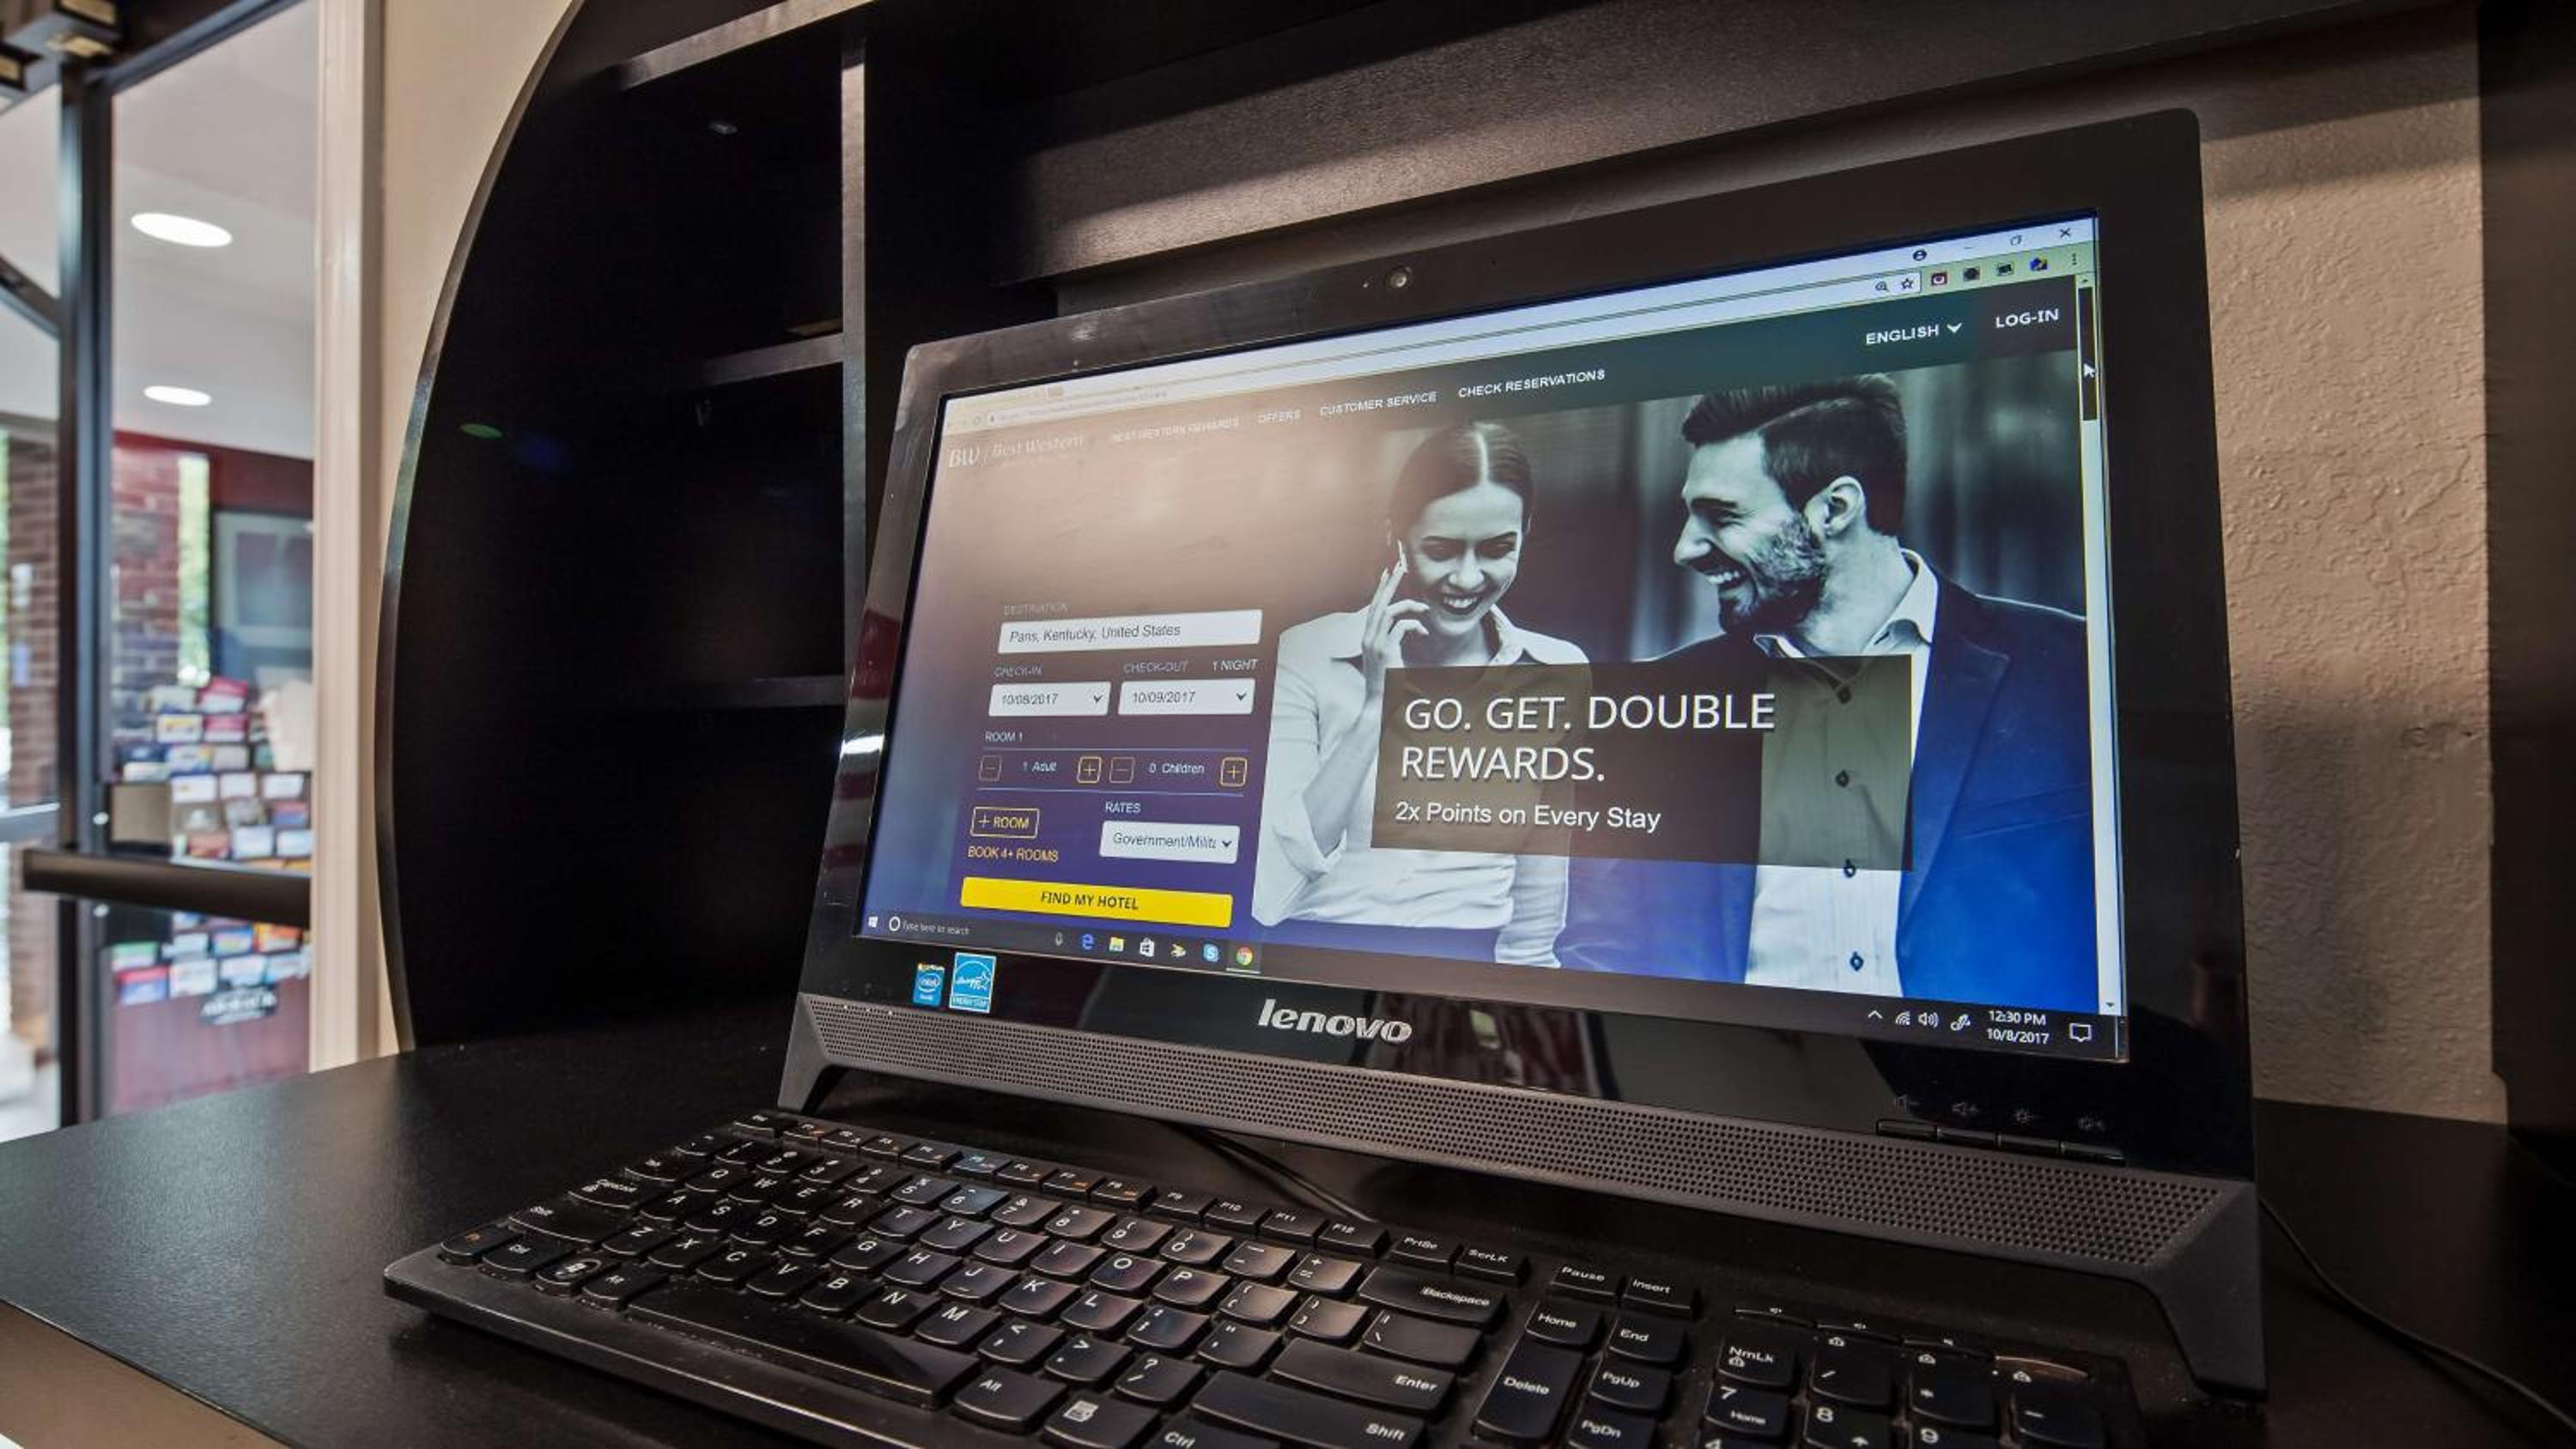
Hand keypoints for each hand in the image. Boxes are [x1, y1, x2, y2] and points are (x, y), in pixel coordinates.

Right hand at [1359, 554, 1427, 700]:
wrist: (1379, 704)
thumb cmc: (1387, 682)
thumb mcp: (1388, 657)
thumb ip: (1393, 640)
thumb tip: (1406, 626)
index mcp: (1367, 637)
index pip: (1373, 607)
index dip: (1381, 589)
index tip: (1388, 574)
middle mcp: (1368, 638)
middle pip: (1378, 603)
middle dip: (1390, 584)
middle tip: (1400, 567)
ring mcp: (1375, 644)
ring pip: (1389, 612)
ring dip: (1408, 605)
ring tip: (1424, 607)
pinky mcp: (1386, 651)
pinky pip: (1400, 627)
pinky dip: (1414, 625)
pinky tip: (1424, 631)